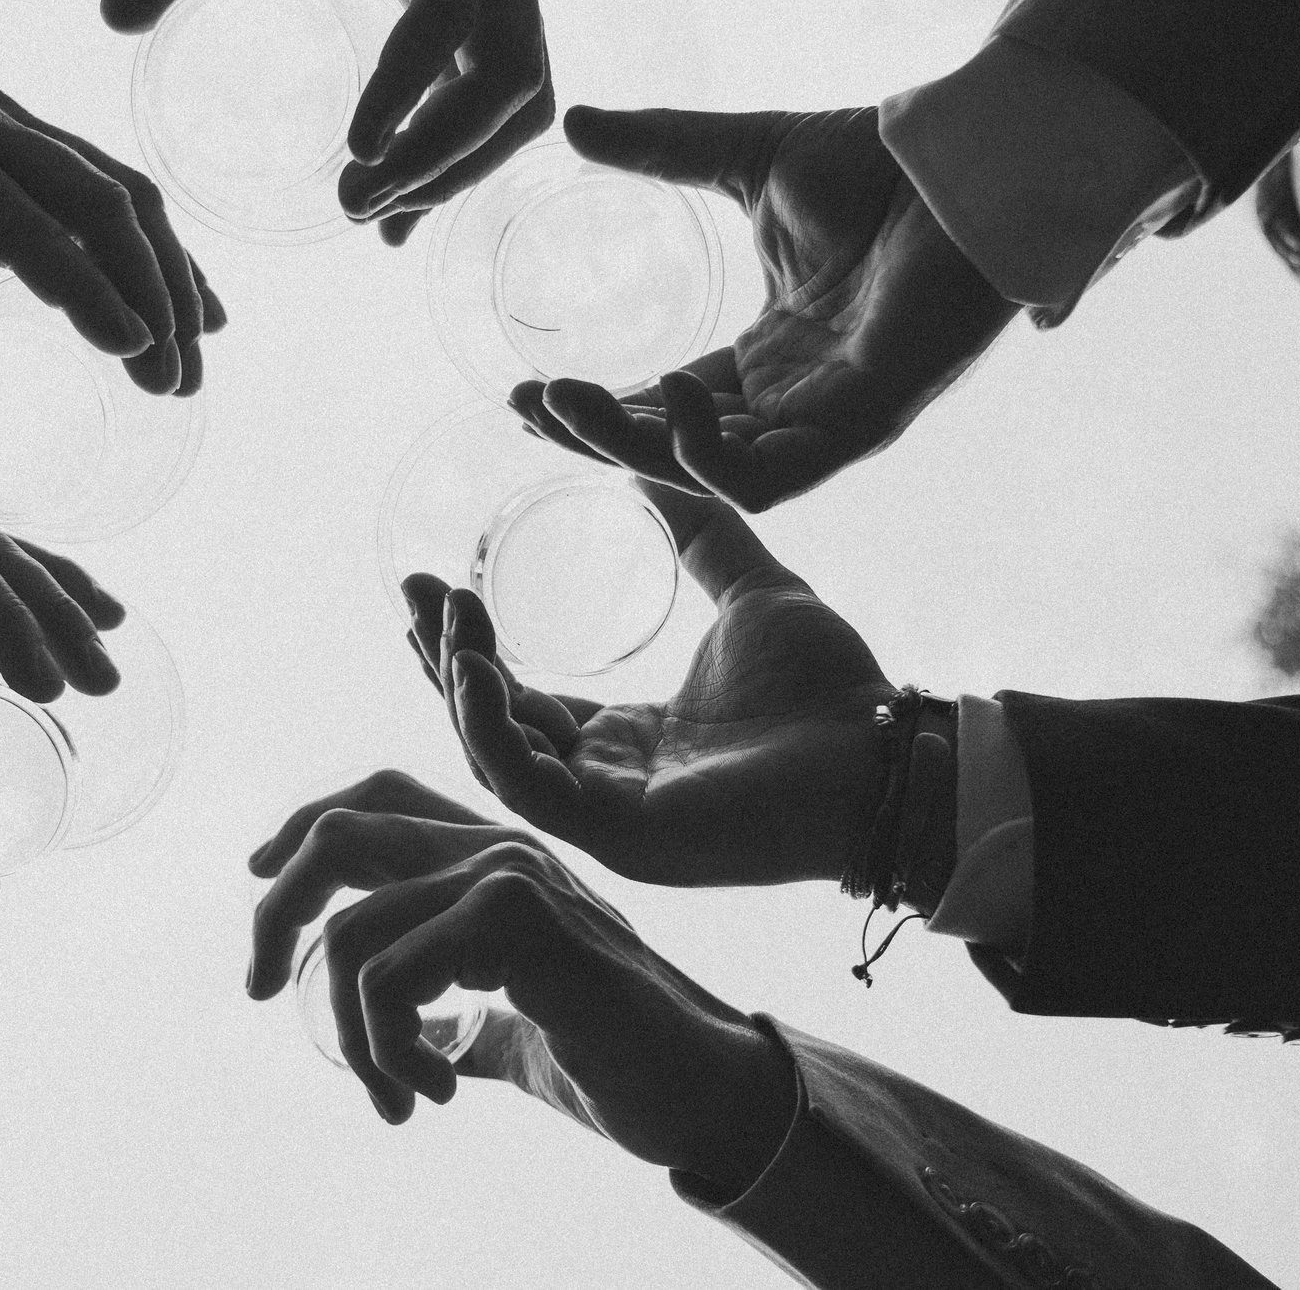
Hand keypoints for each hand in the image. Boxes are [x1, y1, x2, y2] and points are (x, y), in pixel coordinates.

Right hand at [0, 0, 224, 478]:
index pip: (109, 201)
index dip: (164, 265)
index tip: (202, 334)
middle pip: (125, 204)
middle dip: (174, 291)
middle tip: (193, 378)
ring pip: (95, 208)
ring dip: (148, 293)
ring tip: (171, 371)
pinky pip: (22, 223)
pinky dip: (83, 282)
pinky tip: (121, 336)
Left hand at [246, 770, 794, 1189]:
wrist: (702, 1090)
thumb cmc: (620, 1062)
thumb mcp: (518, 1028)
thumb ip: (469, 1016)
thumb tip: (430, 1044)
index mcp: (498, 859)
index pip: (377, 797)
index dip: (303, 826)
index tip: (258, 882)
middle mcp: (501, 848)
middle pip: (340, 833)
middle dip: (276, 913)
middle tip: (258, 992)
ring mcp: (510, 876)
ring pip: (350, 930)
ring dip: (351, 1035)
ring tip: (398, 1093)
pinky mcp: (518, 920)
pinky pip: (385, 977)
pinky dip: (384, 1047)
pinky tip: (434, 1089)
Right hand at [400, 484, 893, 886]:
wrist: (889, 751)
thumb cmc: (832, 687)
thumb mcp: (750, 585)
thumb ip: (697, 528)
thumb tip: (647, 463)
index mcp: (627, 745)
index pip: (520, 699)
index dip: (469, 645)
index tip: (434, 581)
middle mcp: (605, 788)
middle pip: (490, 728)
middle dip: (440, 659)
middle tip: (410, 587)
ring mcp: (610, 820)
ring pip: (496, 757)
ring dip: (459, 682)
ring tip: (444, 610)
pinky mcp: (624, 837)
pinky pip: (529, 787)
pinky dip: (492, 724)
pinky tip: (479, 664)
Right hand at [510, 104, 1015, 509]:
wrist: (961, 162)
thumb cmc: (878, 163)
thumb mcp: (744, 155)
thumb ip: (661, 149)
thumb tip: (574, 122)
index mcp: (768, 354)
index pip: (666, 404)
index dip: (598, 409)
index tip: (525, 392)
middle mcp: (793, 399)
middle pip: (672, 450)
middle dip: (594, 436)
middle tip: (528, 406)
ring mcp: (826, 420)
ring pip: (707, 476)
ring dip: (632, 448)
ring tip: (568, 402)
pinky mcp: (861, 426)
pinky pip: (768, 479)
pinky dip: (709, 453)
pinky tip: (672, 394)